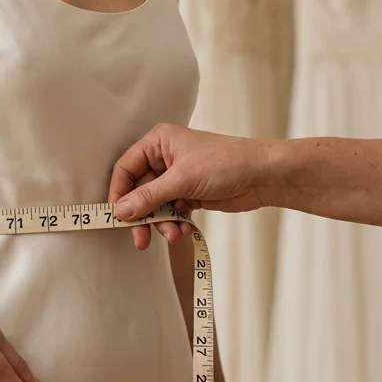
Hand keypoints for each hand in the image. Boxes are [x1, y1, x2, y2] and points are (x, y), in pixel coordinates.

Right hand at [109, 123, 270, 249]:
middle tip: (140, 239)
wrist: (263, 176)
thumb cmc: (226, 163)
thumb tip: (120, 211)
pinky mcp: (189, 194)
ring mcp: (177, 178)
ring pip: (155, 206)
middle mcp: (164, 158)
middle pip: (138, 191)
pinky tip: (185, 230)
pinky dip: (175, 224)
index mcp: (158, 142)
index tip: (118, 217)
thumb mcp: (182, 179)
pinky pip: (171, 212)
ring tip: (174, 235)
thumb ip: (148, 197)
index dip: (119, 193)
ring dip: (161, 223)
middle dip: (142, 216)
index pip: (125, 168)